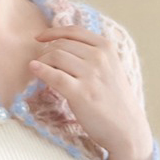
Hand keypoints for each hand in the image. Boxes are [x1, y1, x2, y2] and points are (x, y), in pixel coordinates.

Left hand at [28, 23, 153, 159]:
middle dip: (46, 51)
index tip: (40, 38)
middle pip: (61, 44)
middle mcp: (99, 57)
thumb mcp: (109, 69)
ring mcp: (90, 75)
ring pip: (55, 57)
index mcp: (106, 48)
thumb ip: (91, 55)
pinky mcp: (81, 93)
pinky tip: (33, 69)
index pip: (74, 32)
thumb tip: (60, 48)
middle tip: (40, 63)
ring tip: (39, 71)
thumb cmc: (114, 100)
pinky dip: (40, 70)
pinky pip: (54, 76)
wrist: (126, 128)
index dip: (52, 32)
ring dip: (42, 62)